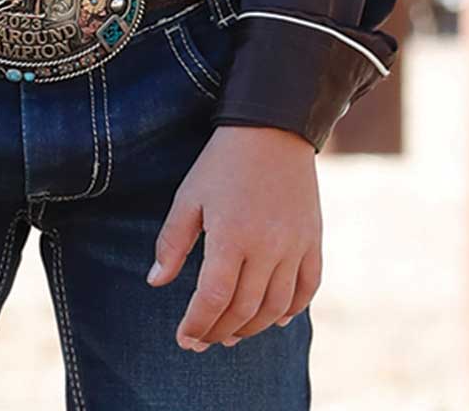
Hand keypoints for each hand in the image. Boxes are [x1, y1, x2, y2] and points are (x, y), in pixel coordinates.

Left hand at [146, 124, 320, 350]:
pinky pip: (307, 287)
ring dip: (253, 327)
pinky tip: (276, 318)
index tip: (184, 338)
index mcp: (231, 237)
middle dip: (220, 331)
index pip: (213, 299)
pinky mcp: (312, 240)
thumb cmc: (223, 161)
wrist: (273, 127)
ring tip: (233, 334)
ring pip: (276, 307)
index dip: (197, 324)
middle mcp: (266, 248)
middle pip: (244, 310)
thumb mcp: (189, 196)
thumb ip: (173, 242)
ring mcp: (294, 246)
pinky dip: (293, 309)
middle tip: (204, 340)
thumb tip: (156, 282)